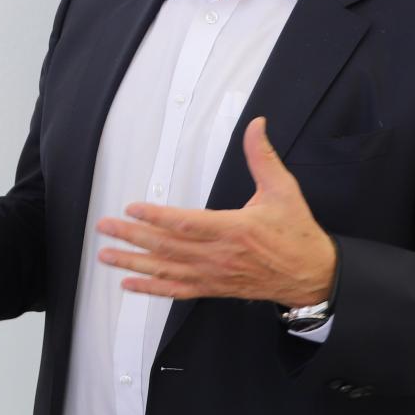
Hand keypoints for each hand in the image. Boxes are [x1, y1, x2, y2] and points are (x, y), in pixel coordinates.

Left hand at [95, 117, 336, 305]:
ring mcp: (213, 274)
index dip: (157, 217)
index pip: (187, 224)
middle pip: (167, 247)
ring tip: (106, 255)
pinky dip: (151, 288)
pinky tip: (129, 284)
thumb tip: (256, 124)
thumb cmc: (296, 233)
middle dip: (132, 237)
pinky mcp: (213, 288)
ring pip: (166, 270)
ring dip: (134, 262)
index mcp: (233, 230)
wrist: (311, 276)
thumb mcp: (283, 190)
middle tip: (104, 227)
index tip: (132, 209)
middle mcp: (218, 255)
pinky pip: (177, 290)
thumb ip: (263, 157)